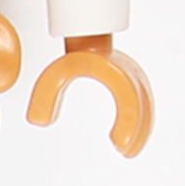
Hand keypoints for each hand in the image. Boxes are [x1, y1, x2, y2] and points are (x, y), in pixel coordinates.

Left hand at [29, 36, 153, 154]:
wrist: (91, 35)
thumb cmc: (77, 51)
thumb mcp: (58, 71)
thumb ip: (46, 91)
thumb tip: (38, 120)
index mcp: (114, 66)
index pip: (128, 96)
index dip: (129, 123)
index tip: (117, 143)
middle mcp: (132, 70)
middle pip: (142, 103)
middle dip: (137, 132)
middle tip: (123, 150)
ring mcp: (138, 74)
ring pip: (146, 105)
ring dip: (141, 129)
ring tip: (126, 150)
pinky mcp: (138, 80)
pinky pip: (144, 103)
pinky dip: (141, 122)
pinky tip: (128, 139)